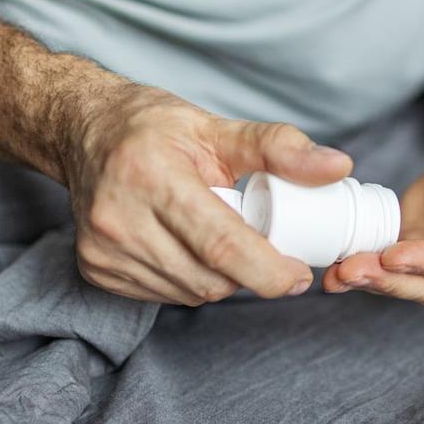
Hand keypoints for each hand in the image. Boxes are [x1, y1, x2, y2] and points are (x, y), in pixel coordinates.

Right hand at [65, 86, 352, 304]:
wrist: (84, 132)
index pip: (221, 244)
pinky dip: (190, 281)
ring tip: (218, 239)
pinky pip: (165, 296)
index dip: (268, 270)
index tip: (299, 276)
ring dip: (220, 279)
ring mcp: (103, 249)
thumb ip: (281, 148)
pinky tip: (186, 248)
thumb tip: (339, 167)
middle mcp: (120, 217)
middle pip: (209, 278)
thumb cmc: (155, 129)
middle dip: (248, 273)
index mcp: (153, 176)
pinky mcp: (95, 269)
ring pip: (190, 293)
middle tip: (262, 247)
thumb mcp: (218, 128)